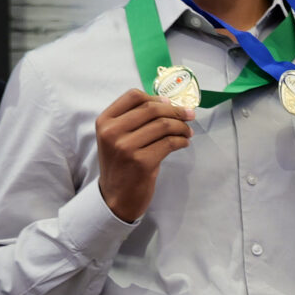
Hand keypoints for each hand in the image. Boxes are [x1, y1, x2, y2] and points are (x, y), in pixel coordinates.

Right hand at [94, 89, 194, 221]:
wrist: (116, 198)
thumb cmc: (121, 165)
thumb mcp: (116, 138)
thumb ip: (132, 120)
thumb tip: (167, 103)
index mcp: (105, 121)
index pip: (133, 96)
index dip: (156, 97)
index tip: (171, 103)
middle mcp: (112, 132)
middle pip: (152, 109)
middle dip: (175, 110)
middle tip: (189, 115)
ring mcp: (126, 147)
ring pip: (163, 125)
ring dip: (182, 126)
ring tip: (188, 131)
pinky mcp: (142, 162)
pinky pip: (169, 143)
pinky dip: (181, 141)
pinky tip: (184, 143)